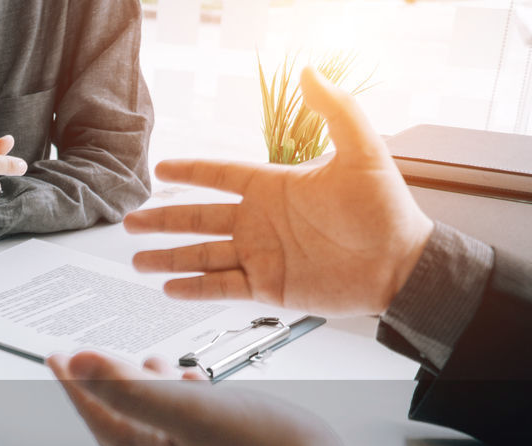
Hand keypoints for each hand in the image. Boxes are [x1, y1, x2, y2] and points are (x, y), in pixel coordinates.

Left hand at [47, 351, 343, 445]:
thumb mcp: (187, 410)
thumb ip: (129, 388)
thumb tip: (79, 366)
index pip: (98, 412)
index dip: (75, 382)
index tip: (58, 357)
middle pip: (121, 419)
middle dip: (104, 385)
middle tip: (88, 360)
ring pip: (156, 423)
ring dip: (145, 390)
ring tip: (145, 362)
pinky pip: (188, 428)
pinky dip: (183, 400)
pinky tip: (199, 385)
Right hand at [124, 67, 433, 316]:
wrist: (400, 265)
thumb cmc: (386, 209)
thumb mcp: (361, 151)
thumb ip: (335, 110)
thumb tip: (310, 71)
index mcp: (274, 188)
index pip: (220, 177)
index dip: (190, 173)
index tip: (160, 170)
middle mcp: (260, 222)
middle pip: (199, 219)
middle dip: (163, 221)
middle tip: (131, 221)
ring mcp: (261, 256)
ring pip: (202, 256)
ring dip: (168, 257)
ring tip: (136, 259)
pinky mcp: (268, 288)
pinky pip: (221, 288)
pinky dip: (194, 289)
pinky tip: (168, 288)